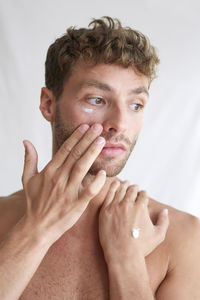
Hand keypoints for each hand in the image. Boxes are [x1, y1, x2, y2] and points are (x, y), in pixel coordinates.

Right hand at [22, 124, 105, 243]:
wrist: (38, 226)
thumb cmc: (35, 202)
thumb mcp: (27, 179)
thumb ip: (29, 159)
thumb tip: (26, 141)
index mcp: (49, 171)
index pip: (65, 149)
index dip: (76, 137)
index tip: (85, 126)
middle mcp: (59, 178)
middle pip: (75, 155)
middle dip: (87, 139)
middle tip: (98, 127)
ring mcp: (68, 191)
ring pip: (82, 168)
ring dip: (92, 153)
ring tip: (102, 141)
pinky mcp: (76, 204)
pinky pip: (89, 191)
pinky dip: (96, 181)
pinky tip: (103, 172)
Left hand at [99, 181, 168, 262]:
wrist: (123, 255)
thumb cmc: (141, 247)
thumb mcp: (158, 235)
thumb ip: (164, 221)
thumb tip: (165, 211)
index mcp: (141, 207)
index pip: (143, 194)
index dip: (144, 194)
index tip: (142, 194)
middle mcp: (128, 204)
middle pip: (132, 190)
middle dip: (134, 188)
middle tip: (134, 187)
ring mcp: (115, 206)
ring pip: (120, 190)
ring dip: (124, 185)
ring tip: (125, 183)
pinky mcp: (105, 210)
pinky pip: (109, 195)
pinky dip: (112, 187)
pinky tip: (115, 184)